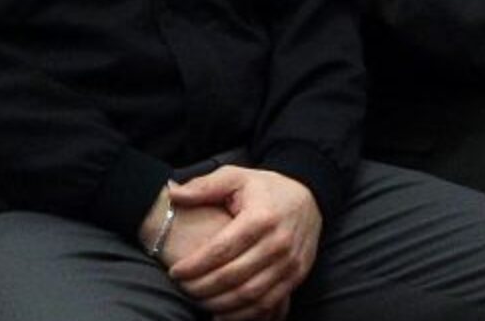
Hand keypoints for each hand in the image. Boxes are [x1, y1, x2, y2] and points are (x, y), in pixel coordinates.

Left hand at [165, 166, 322, 320]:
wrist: (310, 197)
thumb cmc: (266, 189)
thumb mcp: (236, 177)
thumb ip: (205, 187)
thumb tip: (174, 195)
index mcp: (261, 217)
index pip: (221, 250)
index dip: (194, 265)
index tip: (175, 271)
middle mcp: (278, 242)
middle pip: (232, 276)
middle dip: (201, 287)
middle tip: (182, 287)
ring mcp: (290, 262)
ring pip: (249, 295)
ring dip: (219, 303)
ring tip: (198, 299)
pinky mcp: (297, 275)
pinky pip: (268, 304)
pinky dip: (242, 314)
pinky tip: (221, 312)